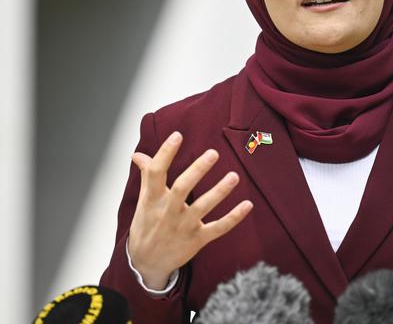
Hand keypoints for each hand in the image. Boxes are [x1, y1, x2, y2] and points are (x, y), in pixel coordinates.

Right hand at [128, 131, 252, 289]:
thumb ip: (147, 175)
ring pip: (203, 207)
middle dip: (198, 170)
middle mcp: (168, 212)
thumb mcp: (144, 200)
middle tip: (213, 153)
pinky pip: (218, 228)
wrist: (146, 263)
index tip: (178, 135)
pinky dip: (234, 218)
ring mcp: (183, 227)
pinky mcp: (197, 240)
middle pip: (183, 188)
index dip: (165, 153)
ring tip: (234, 176)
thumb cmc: (147, 225)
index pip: (156, 173)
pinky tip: (247, 204)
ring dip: (219, 191)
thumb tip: (138, 155)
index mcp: (153, 199)